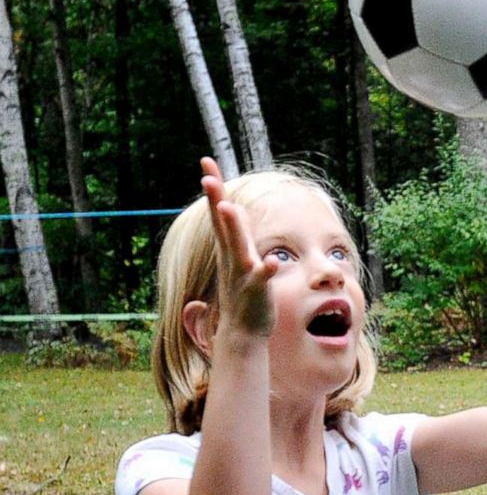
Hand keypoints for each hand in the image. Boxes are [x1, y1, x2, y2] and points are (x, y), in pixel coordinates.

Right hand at [199, 157, 276, 336]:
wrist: (243, 332)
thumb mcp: (241, 257)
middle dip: (216, 200)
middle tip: (207, 177)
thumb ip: (239, 232)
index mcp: (230, 248)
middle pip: (222, 224)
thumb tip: (235, 207)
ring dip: (233, 229)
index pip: (221, 212)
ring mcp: (242, 274)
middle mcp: (232, 258)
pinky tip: (271, 261)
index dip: (215, 188)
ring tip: (230, 208)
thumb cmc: (244, 293)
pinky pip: (260, 279)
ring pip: (237, 248)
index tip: (206, 162)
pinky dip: (265, 270)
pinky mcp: (255, 291)